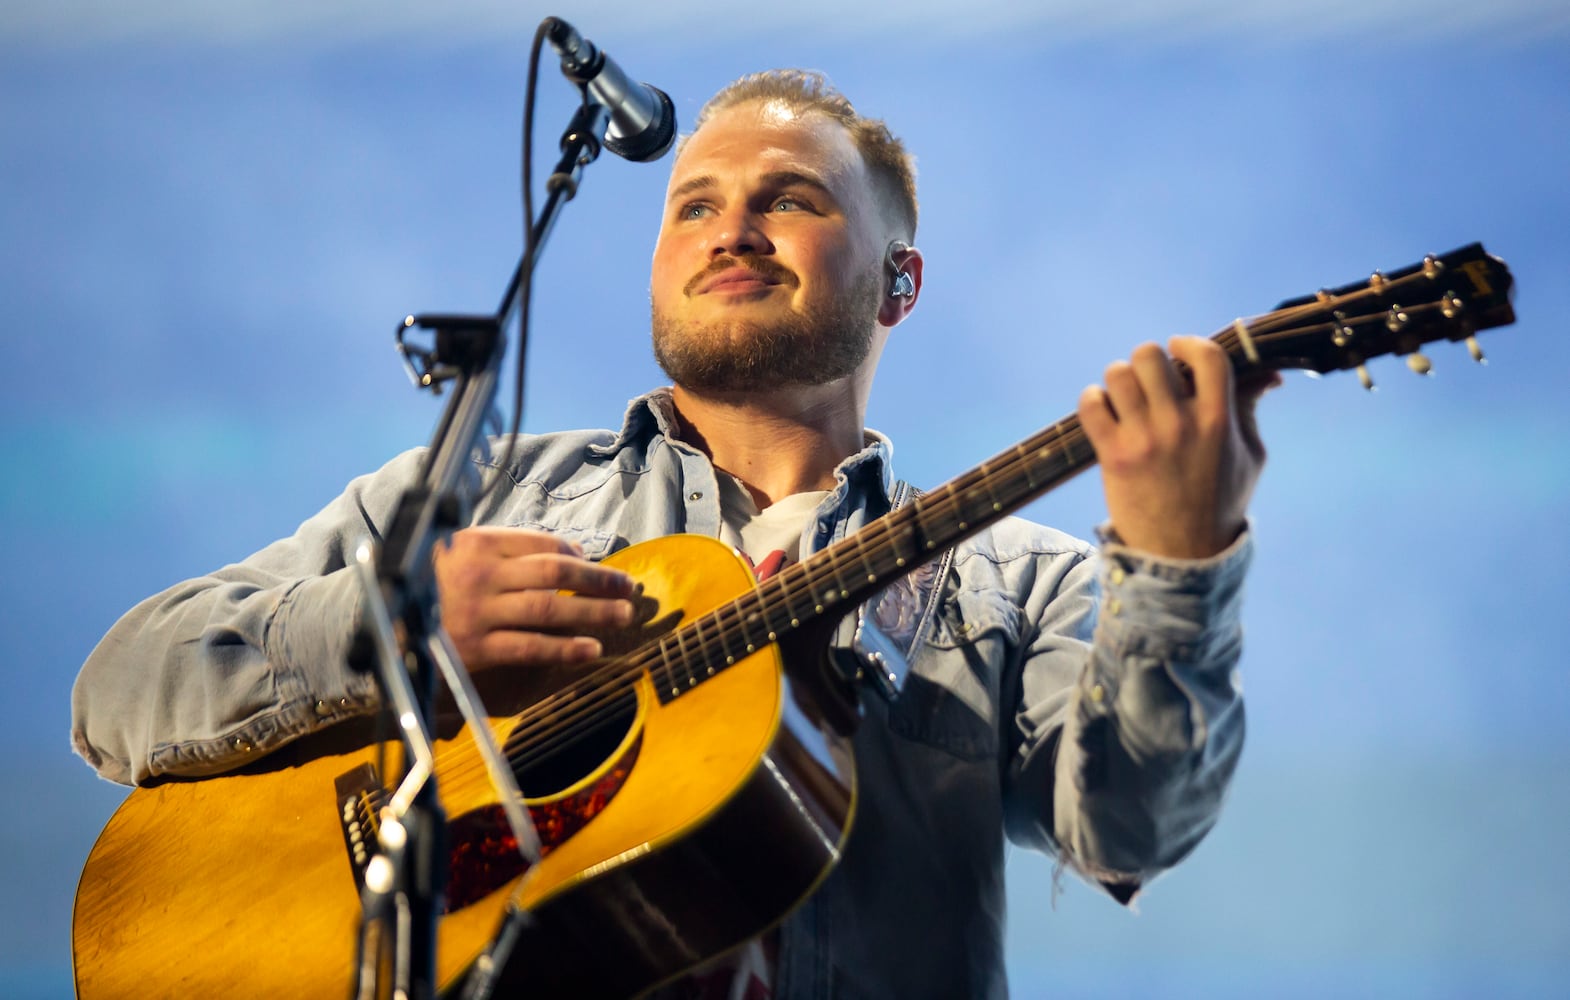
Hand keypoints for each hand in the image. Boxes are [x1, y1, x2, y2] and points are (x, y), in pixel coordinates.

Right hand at [432, 527, 635, 672]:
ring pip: (548, 608)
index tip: (596, 564)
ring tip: (624, 614)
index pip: (541, 544)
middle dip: (598, 579)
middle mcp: (481, 574)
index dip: (575, 554)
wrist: (382, 625)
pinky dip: (565, 648)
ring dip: (593, 611)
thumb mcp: (463, 552)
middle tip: (629, 587)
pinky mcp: (476, 648)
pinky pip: (530, 647)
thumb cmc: (434, 584)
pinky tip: (592, 649)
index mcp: (479, 543)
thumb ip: (511, 547)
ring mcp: (479, 612)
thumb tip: (573, 551)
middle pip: (553, 572)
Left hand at [1078, 336, 1278, 559]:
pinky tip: (1105, 411)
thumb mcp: (1249, 454)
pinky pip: (1091, 404)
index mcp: (1219, 420)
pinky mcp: (1114, 456)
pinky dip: (1094, 400)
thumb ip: (1249, 408)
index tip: (1179, 348)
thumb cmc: (1221, 501)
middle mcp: (1181, 425)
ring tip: (1126, 397)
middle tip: (1150, 381)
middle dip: (1149, 362)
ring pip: (1118, 374)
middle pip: (1151, 356)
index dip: (1189, 342)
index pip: (1206, 355)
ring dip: (1120, 380)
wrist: (1185, 555)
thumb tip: (1267, 372)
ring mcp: (1145, 440)